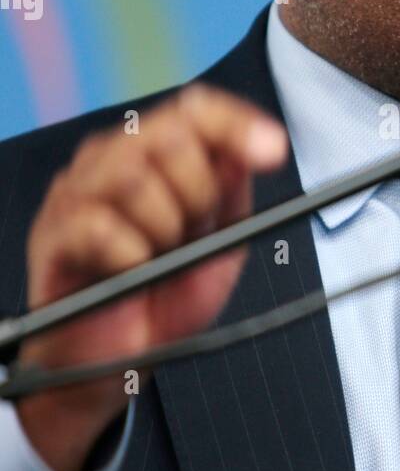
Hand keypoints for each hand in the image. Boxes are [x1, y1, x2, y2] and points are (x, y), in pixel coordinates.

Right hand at [15, 83, 288, 470]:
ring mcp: (78, 191)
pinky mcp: (54, 232)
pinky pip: (98, 224)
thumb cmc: (164, 296)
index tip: (273, 151)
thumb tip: (249, 152)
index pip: (196, 110)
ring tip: (159, 257)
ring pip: (133, 176)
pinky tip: (133, 271)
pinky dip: (130, 254)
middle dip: (200, 194)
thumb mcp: (221, 245)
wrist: (121, 360)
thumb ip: (233, 195)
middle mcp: (113, 159)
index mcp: (156, 153)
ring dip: (164, 226)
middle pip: (169, 137)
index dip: (237, 124)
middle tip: (193, 235)